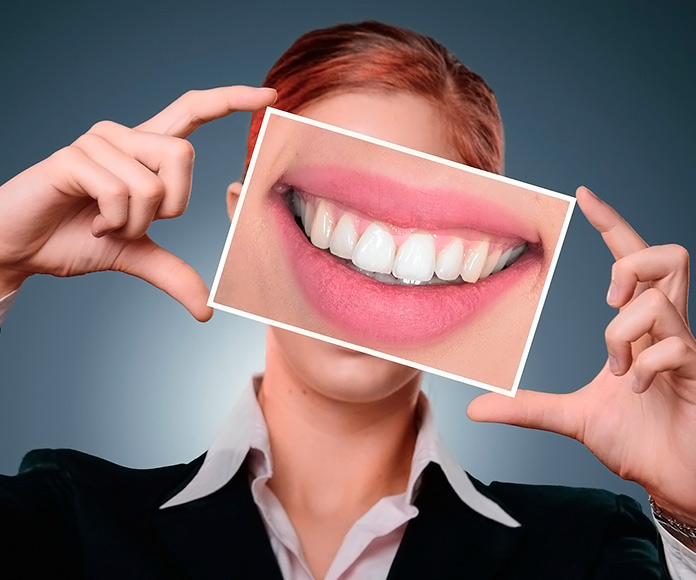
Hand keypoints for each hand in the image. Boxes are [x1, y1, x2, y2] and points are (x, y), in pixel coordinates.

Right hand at [0, 86, 276, 319]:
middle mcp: (124, 136)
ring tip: (105, 224)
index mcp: (144, 150)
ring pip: (153, 183)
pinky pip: (121, 191)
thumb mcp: (136, 256)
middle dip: (170, 205)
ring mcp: (98, 143)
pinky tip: (91, 222)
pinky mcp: (74, 157)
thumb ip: (173, 272)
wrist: (21, 251)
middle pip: (183, 156)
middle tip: (134, 223)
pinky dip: (114, 221)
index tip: (270, 96)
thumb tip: (207, 308)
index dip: (231, 100)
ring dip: (135, 222)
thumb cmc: (75, 239)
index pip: (193, 110)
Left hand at [468, 187, 695, 527]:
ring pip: (659, 300)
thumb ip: (526, 407)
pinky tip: (637, 391)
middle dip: (630, 262)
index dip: (611, 224)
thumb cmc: (636, 439)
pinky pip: (675, 346)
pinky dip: (643, 369)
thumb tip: (474, 408)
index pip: (632, 260)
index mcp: (638, 328)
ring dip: (623, 332)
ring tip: (619, 369)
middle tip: (608, 298)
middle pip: (669, 256)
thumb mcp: (570, 416)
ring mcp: (686, 347)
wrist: (671, 478)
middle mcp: (666, 327)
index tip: (583, 196)